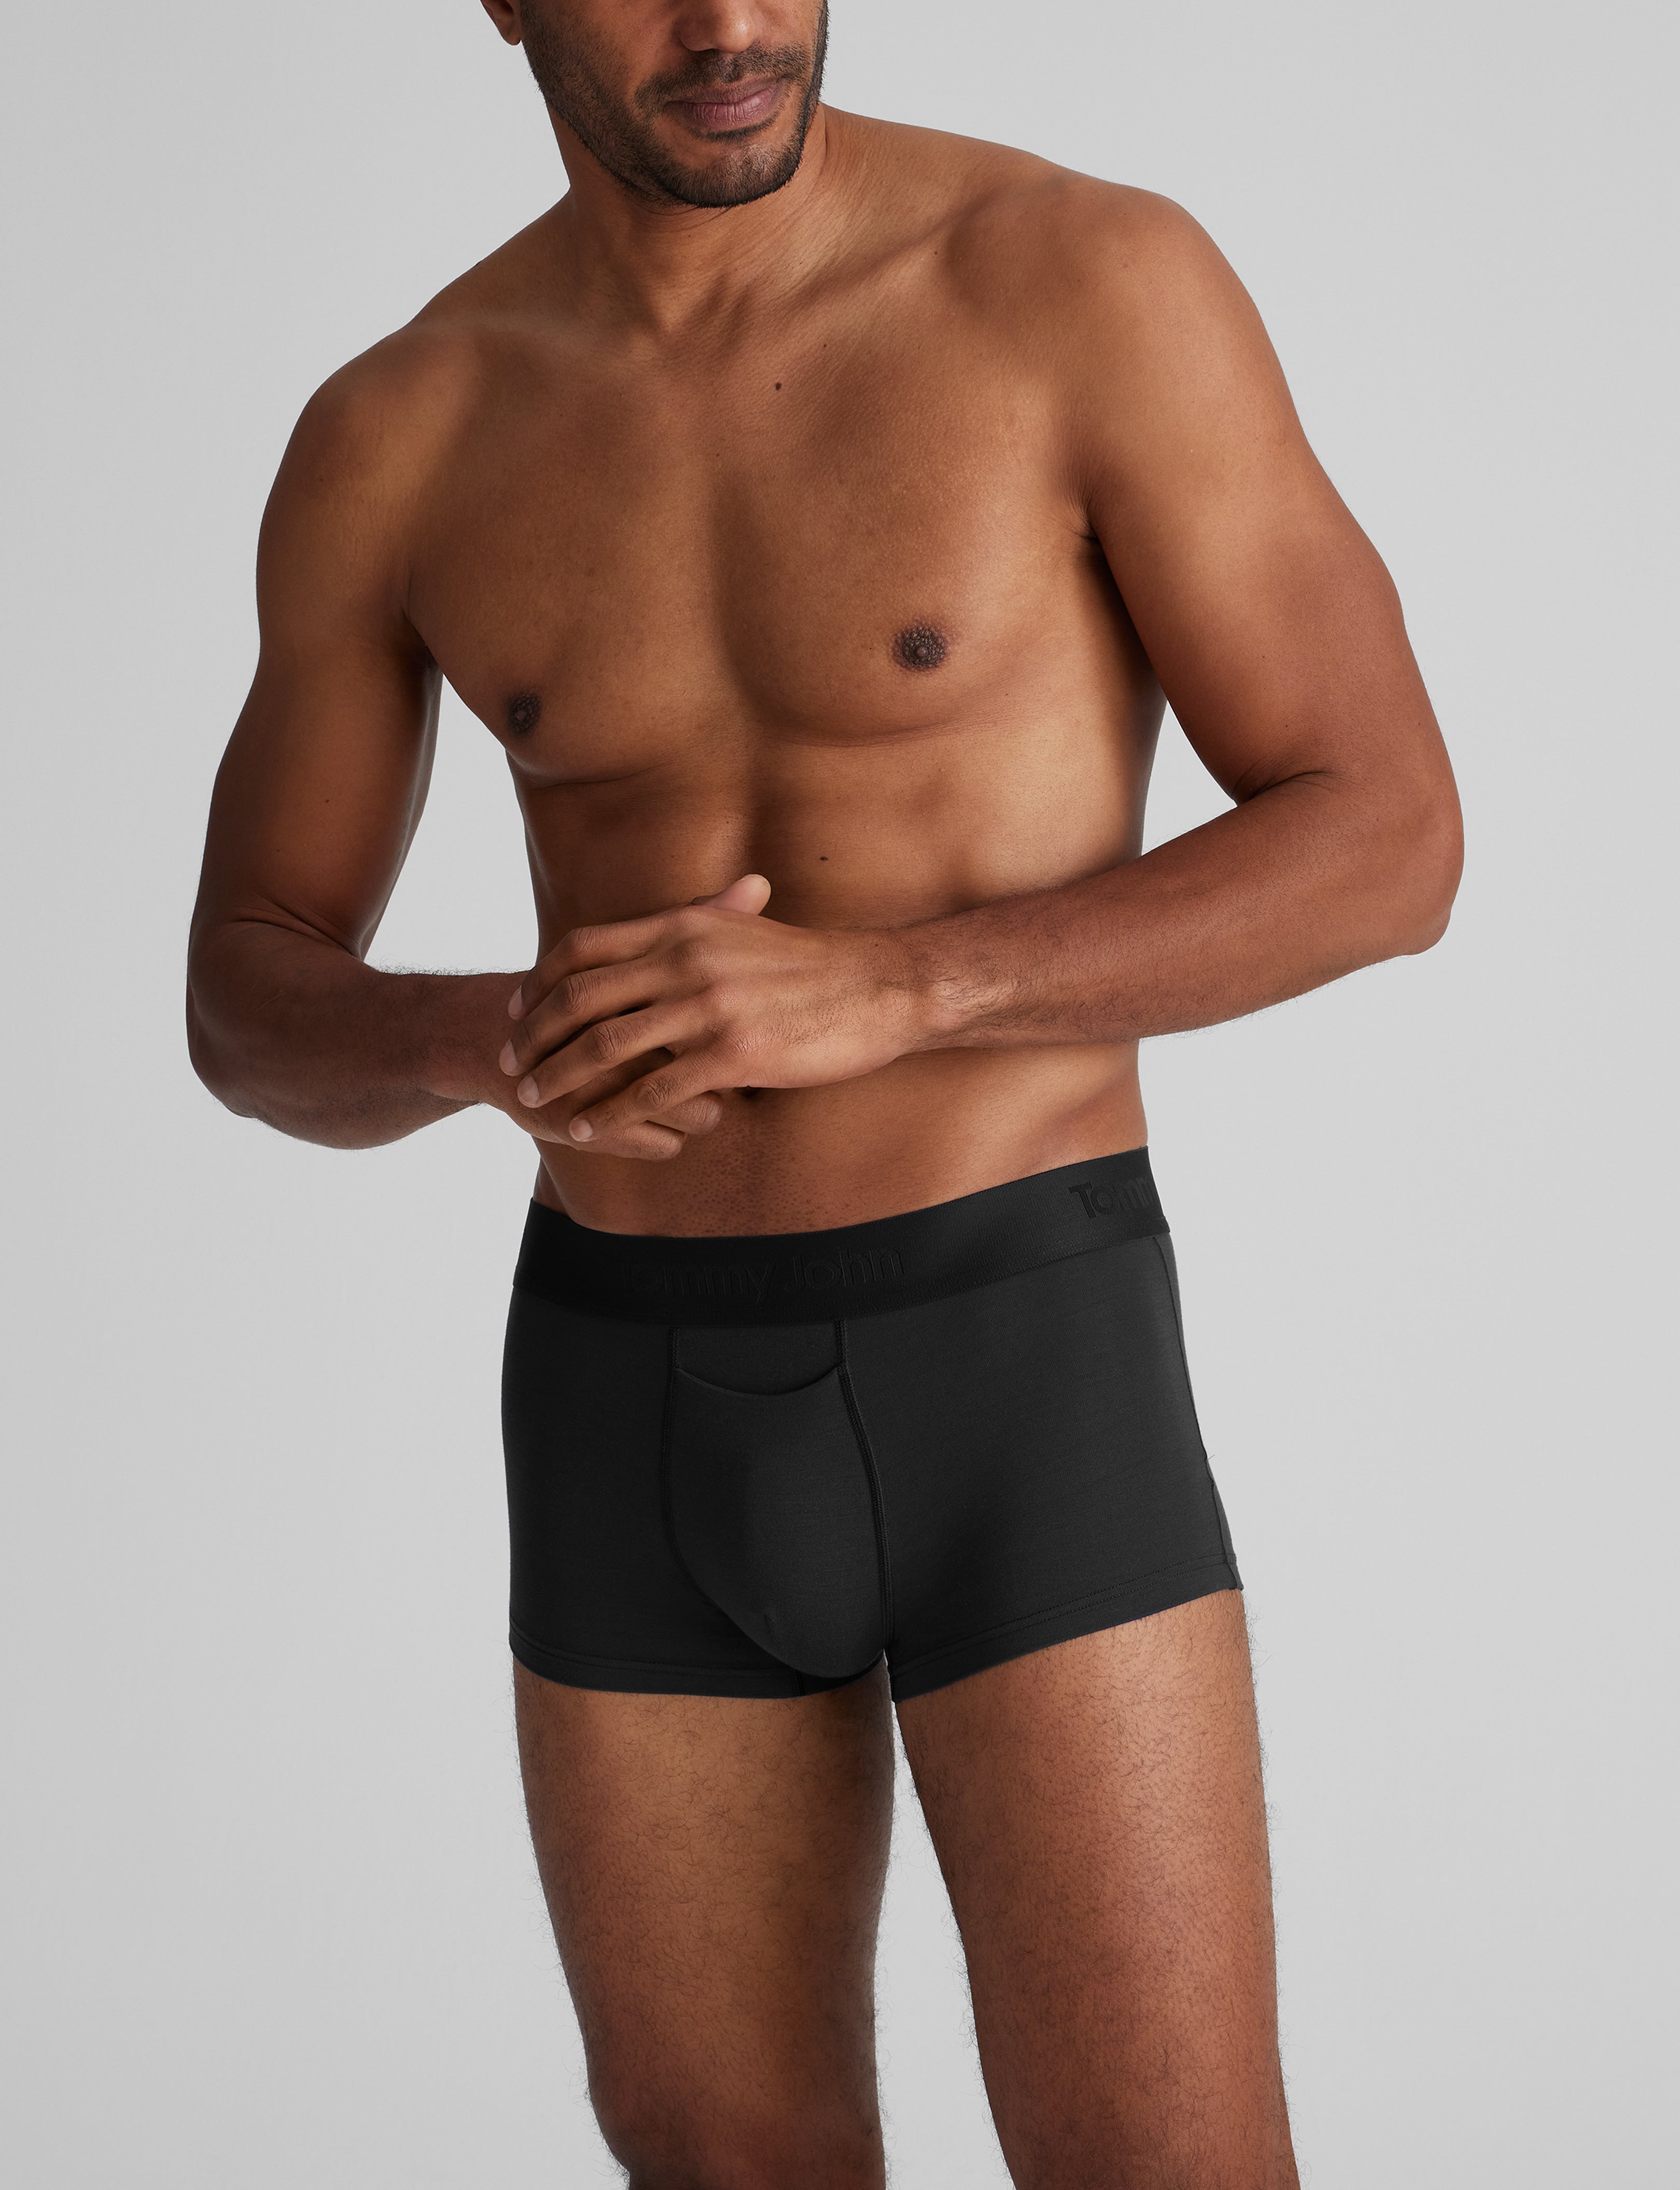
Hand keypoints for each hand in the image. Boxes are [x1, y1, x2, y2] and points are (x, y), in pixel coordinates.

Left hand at [498, 874, 930, 1160]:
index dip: (539, 981)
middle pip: (581, 998)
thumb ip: (696, 929)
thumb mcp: (745, 930)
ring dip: (561, 1076)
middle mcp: (686, 960)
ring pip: (607, 1047)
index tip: (516, 1009)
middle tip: (511, 1063)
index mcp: (683, 926)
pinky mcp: (733, 1054)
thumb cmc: (816, 966)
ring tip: (536, 1099)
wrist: (882, 986)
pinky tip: (590, 1126)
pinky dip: (613, 1111)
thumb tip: (660, 934)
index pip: (584, 948)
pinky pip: (654, 1089)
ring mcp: (708, 1007)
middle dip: (535, 1034)